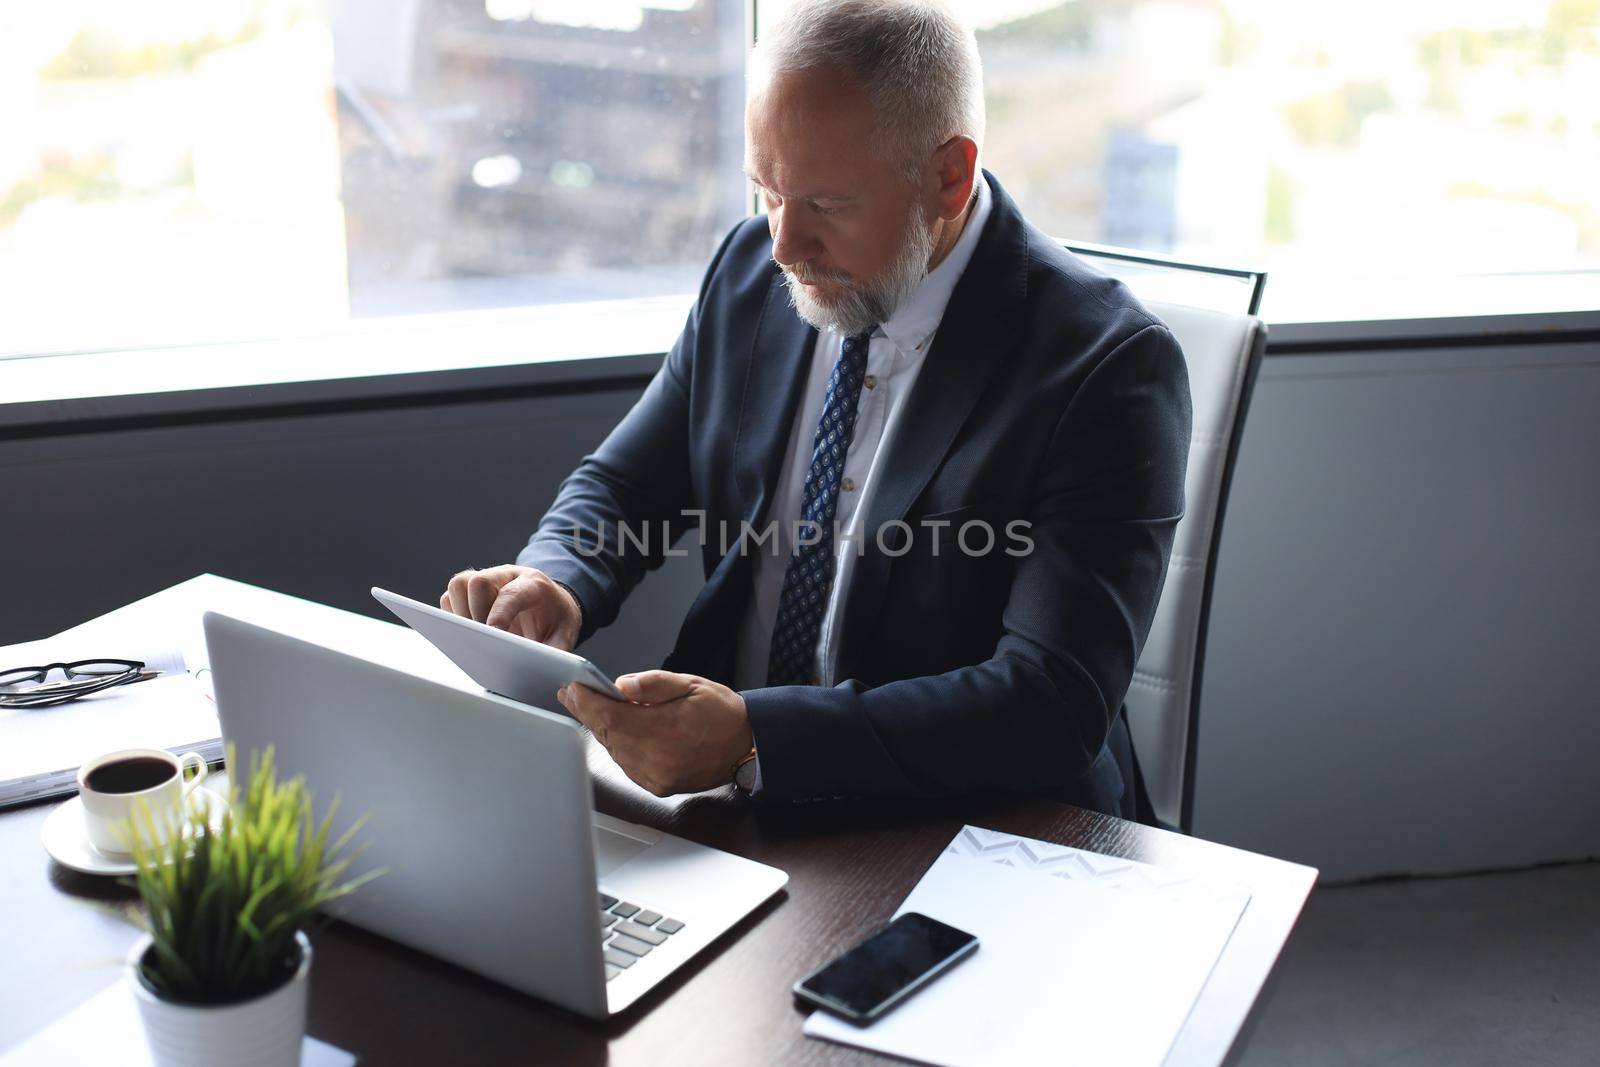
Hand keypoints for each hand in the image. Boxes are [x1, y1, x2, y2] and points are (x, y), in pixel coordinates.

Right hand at [440, 565, 580, 651]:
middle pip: (478, 582)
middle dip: (475, 615)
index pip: (511, 594)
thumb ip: (554, 651)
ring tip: (473, 636)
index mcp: (534, 584)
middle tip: (483, 640)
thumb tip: (535, 668)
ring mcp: (488, 580)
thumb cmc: (557, 619)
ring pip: (459, 585)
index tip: (492, 636)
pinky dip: (453, 616)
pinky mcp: (471, 590)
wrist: (554, 604)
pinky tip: (467, 633)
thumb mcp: (566, 635)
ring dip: (460, 614)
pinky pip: (450, 597)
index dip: (499, 615)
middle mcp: (507, 576)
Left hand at [559, 671, 752, 796]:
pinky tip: (620, 731)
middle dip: (588, 712)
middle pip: (607, 735)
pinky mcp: (657, 786)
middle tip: (573, 695)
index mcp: (667, 729)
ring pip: (614, 750)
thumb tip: (621, 685)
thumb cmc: (721, 713)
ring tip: (594, 708)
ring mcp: (656, 776)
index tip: (573, 688)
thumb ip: (654, 684)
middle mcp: (659, 758)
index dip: (587, 703)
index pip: (611, 717)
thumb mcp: (691, 684)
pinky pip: (626, 764)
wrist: (746, 746)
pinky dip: (619, 746)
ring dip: (602, 729)